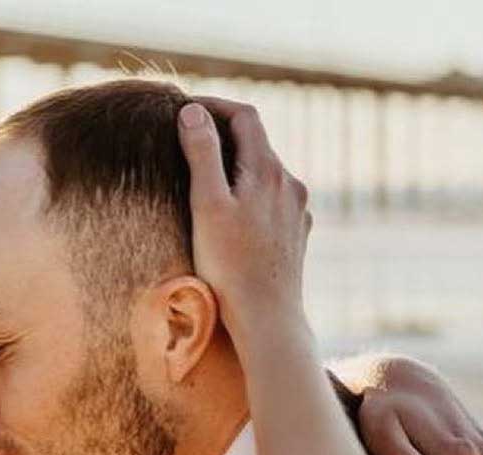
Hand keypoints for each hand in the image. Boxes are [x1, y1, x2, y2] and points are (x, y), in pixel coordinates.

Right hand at [177, 97, 312, 355]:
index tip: (184, 111)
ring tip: (208, 183)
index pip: (244, 116)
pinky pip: (273, 203)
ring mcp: (298, 212)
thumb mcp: (207, 205)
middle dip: (223, 137)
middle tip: (189, 144)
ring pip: (265, 175)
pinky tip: (234, 219)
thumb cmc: (230, 267)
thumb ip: (202, 154)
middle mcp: (290, 184)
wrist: (267, 320)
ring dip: (238, 169)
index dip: (214, 106)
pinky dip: (251, 197)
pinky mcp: (297, 236)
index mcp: (268, 170)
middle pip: (257, 144)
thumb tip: (192, 111)